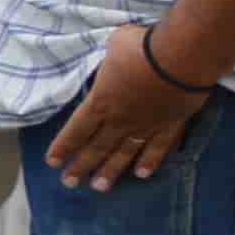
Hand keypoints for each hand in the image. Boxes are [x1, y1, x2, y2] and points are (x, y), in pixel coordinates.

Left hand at [49, 23, 211, 189]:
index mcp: (101, 102)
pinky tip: (141, 174)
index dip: (64, 147)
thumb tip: (114, 55)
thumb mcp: (113, 47)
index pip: (77, 130)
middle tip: (69, 183)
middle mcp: (121, 120)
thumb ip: (110, 59)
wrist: (182, 58)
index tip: (53, 162)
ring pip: (125, 153)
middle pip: (97, 147)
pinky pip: (158, 148)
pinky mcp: (172, 125)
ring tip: (99, 187)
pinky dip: (149, 161)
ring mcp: (147, 125)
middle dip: (81, 166)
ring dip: (111, 171)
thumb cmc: (141, 48)